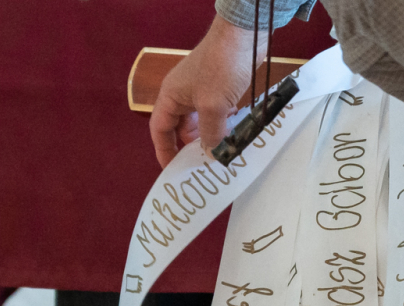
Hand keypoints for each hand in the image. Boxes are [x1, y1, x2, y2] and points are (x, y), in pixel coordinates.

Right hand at [150, 15, 266, 166]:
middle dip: (192, 147)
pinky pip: (218, 115)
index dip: (164, 151)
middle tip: (205, 168)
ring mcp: (202, 92)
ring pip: (203, 123)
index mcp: (171, 97)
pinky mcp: (221, 89)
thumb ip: (211, 133)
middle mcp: (183, 95)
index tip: (173, 170)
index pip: (160, 129)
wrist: (243, 37)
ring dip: (211, 138)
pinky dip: (225, 127)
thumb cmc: (220, 68)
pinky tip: (235, 137)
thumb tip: (211, 155)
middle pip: (182, 129)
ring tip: (222, 156)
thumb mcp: (213, 106)